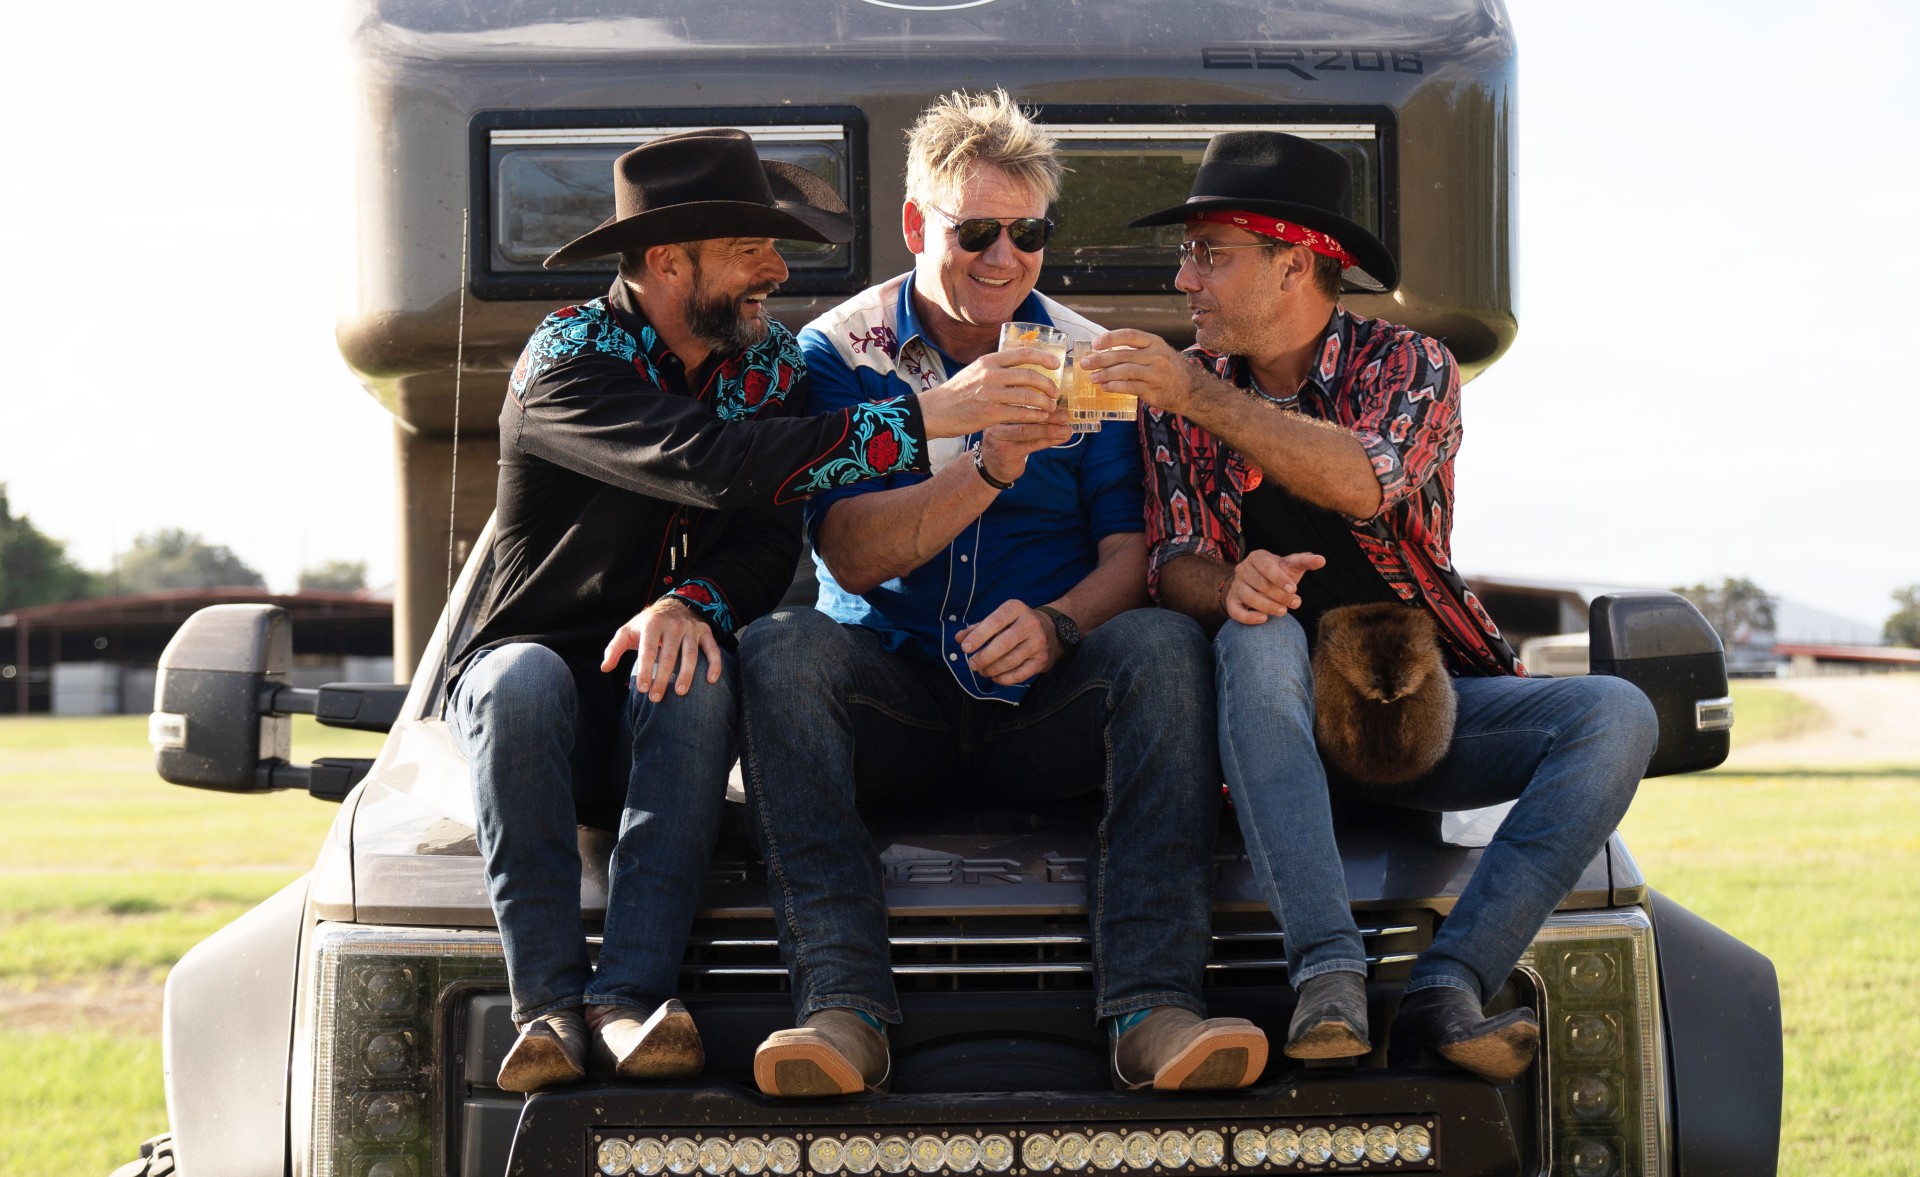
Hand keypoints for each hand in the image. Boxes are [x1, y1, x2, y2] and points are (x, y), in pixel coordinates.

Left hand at [599, 596, 722, 701]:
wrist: (675, 604)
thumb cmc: (648, 624)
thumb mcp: (628, 630)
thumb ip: (615, 648)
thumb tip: (605, 668)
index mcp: (653, 624)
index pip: (648, 650)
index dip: (645, 670)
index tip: (642, 689)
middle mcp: (674, 625)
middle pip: (669, 656)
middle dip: (663, 678)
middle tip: (656, 698)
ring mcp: (691, 629)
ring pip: (690, 654)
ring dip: (686, 675)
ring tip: (680, 693)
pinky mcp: (705, 633)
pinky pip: (712, 649)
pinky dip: (714, 664)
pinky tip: (711, 680)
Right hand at [917, 347, 1062, 438]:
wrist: (936, 411)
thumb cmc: (957, 392)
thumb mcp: (975, 370)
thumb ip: (996, 367)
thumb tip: (1019, 365)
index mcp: (989, 361)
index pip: (1023, 353)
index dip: (1044, 357)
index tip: (1056, 364)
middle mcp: (991, 374)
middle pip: (1030, 375)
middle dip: (1048, 384)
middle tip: (1055, 392)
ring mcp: (991, 394)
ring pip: (1028, 395)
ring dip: (1044, 402)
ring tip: (1050, 407)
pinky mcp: (990, 413)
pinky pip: (1020, 413)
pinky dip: (1034, 416)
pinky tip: (1040, 418)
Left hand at [955, 599, 1057, 685]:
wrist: (1053, 630)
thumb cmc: (1017, 624)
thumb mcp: (1000, 618)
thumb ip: (978, 628)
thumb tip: (959, 638)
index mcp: (1016, 609)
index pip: (995, 622)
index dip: (978, 636)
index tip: (965, 648)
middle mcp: (1030, 624)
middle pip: (1003, 644)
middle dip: (984, 657)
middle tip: (972, 664)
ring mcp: (1038, 643)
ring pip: (1010, 661)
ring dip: (992, 669)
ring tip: (982, 671)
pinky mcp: (1042, 660)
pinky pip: (1020, 674)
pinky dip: (1004, 679)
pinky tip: (995, 677)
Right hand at [977, 407, 1072, 485]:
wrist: (993, 466)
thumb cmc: (1010, 441)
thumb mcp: (1020, 425)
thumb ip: (1038, 418)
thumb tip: (1063, 413)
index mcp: (999, 409)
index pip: (1021, 402)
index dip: (1042, 402)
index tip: (1059, 404)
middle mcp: (996, 421)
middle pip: (1024, 416)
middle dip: (1048, 416)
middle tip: (1065, 416)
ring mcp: (998, 437)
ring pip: (1027, 431)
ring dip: (1050, 430)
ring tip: (1066, 430)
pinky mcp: (1005, 452)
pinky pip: (1030, 445)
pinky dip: (1048, 441)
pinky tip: (1060, 439)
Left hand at [1080, 328, 1199, 415]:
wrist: (1190, 389)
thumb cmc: (1168, 369)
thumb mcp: (1157, 352)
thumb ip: (1135, 350)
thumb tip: (1104, 351)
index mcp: (1155, 342)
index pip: (1129, 335)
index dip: (1110, 338)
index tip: (1095, 343)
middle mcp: (1156, 356)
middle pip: (1123, 355)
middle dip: (1100, 359)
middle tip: (1085, 363)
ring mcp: (1156, 374)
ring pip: (1125, 371)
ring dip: (1105, 374)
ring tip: (1092, 377)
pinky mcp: (1153, 390)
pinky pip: (1129, 387)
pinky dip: (1114, 387)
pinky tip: (1105, 387)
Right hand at [1223, 550, 1326, 624]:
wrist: (1259, 583)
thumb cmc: (1279, 573)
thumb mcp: (1292, 565)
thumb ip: (1306, 561)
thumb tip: (1322, 560)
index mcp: (1257, 557)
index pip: (1266, 566)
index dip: (1279, 578)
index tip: (1294, 589)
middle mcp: (1243, 569)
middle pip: (1259, 583)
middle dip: (1279, 595)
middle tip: (1296, 603)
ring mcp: (1236, 585)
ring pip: (1249, 597)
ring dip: (1268, 606)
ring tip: (1284, 612)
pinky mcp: (1232, 601)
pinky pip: (1235, 611)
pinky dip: (1248, 617)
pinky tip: (1263, 619)